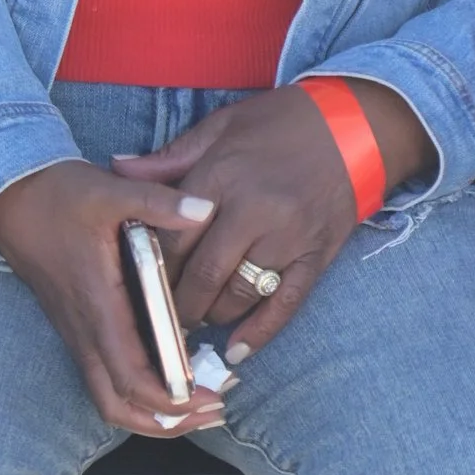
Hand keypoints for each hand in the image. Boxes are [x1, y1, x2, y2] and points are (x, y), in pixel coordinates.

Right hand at [0, 157, 231, 441]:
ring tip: (196, 405)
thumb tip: (206, 209)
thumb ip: (160, 202)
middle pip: (117, 405)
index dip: (170, 398)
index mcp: (97, 305)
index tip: (211, 398)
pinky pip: (103, 377)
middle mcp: (84, 329)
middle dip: (166, 421)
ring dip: (150, 412)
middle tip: (214, 411)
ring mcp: (76, 331)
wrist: (7, 192)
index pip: (131, 376)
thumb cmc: (57, 193)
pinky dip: (136, 391)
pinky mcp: (75, 325)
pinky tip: (169, 375)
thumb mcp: (112, 190)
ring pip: (107, 397)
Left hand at [117, 79, 437, 363]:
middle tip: (163, 316)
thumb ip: (170, 157)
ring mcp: (288, 237)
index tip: (140, 284)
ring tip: (196, 322)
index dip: (153, 268)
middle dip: (178, 303)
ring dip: (212, 316)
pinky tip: (238, 351)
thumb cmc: (281, 122)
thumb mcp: (221, 126)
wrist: (355, 124)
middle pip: (203, 274)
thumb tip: (119, 168)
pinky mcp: (316, 255)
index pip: (174, 237)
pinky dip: (261, 332)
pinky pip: (286, 303)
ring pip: (238, 294)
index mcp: (222, 176)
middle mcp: (254, 211)